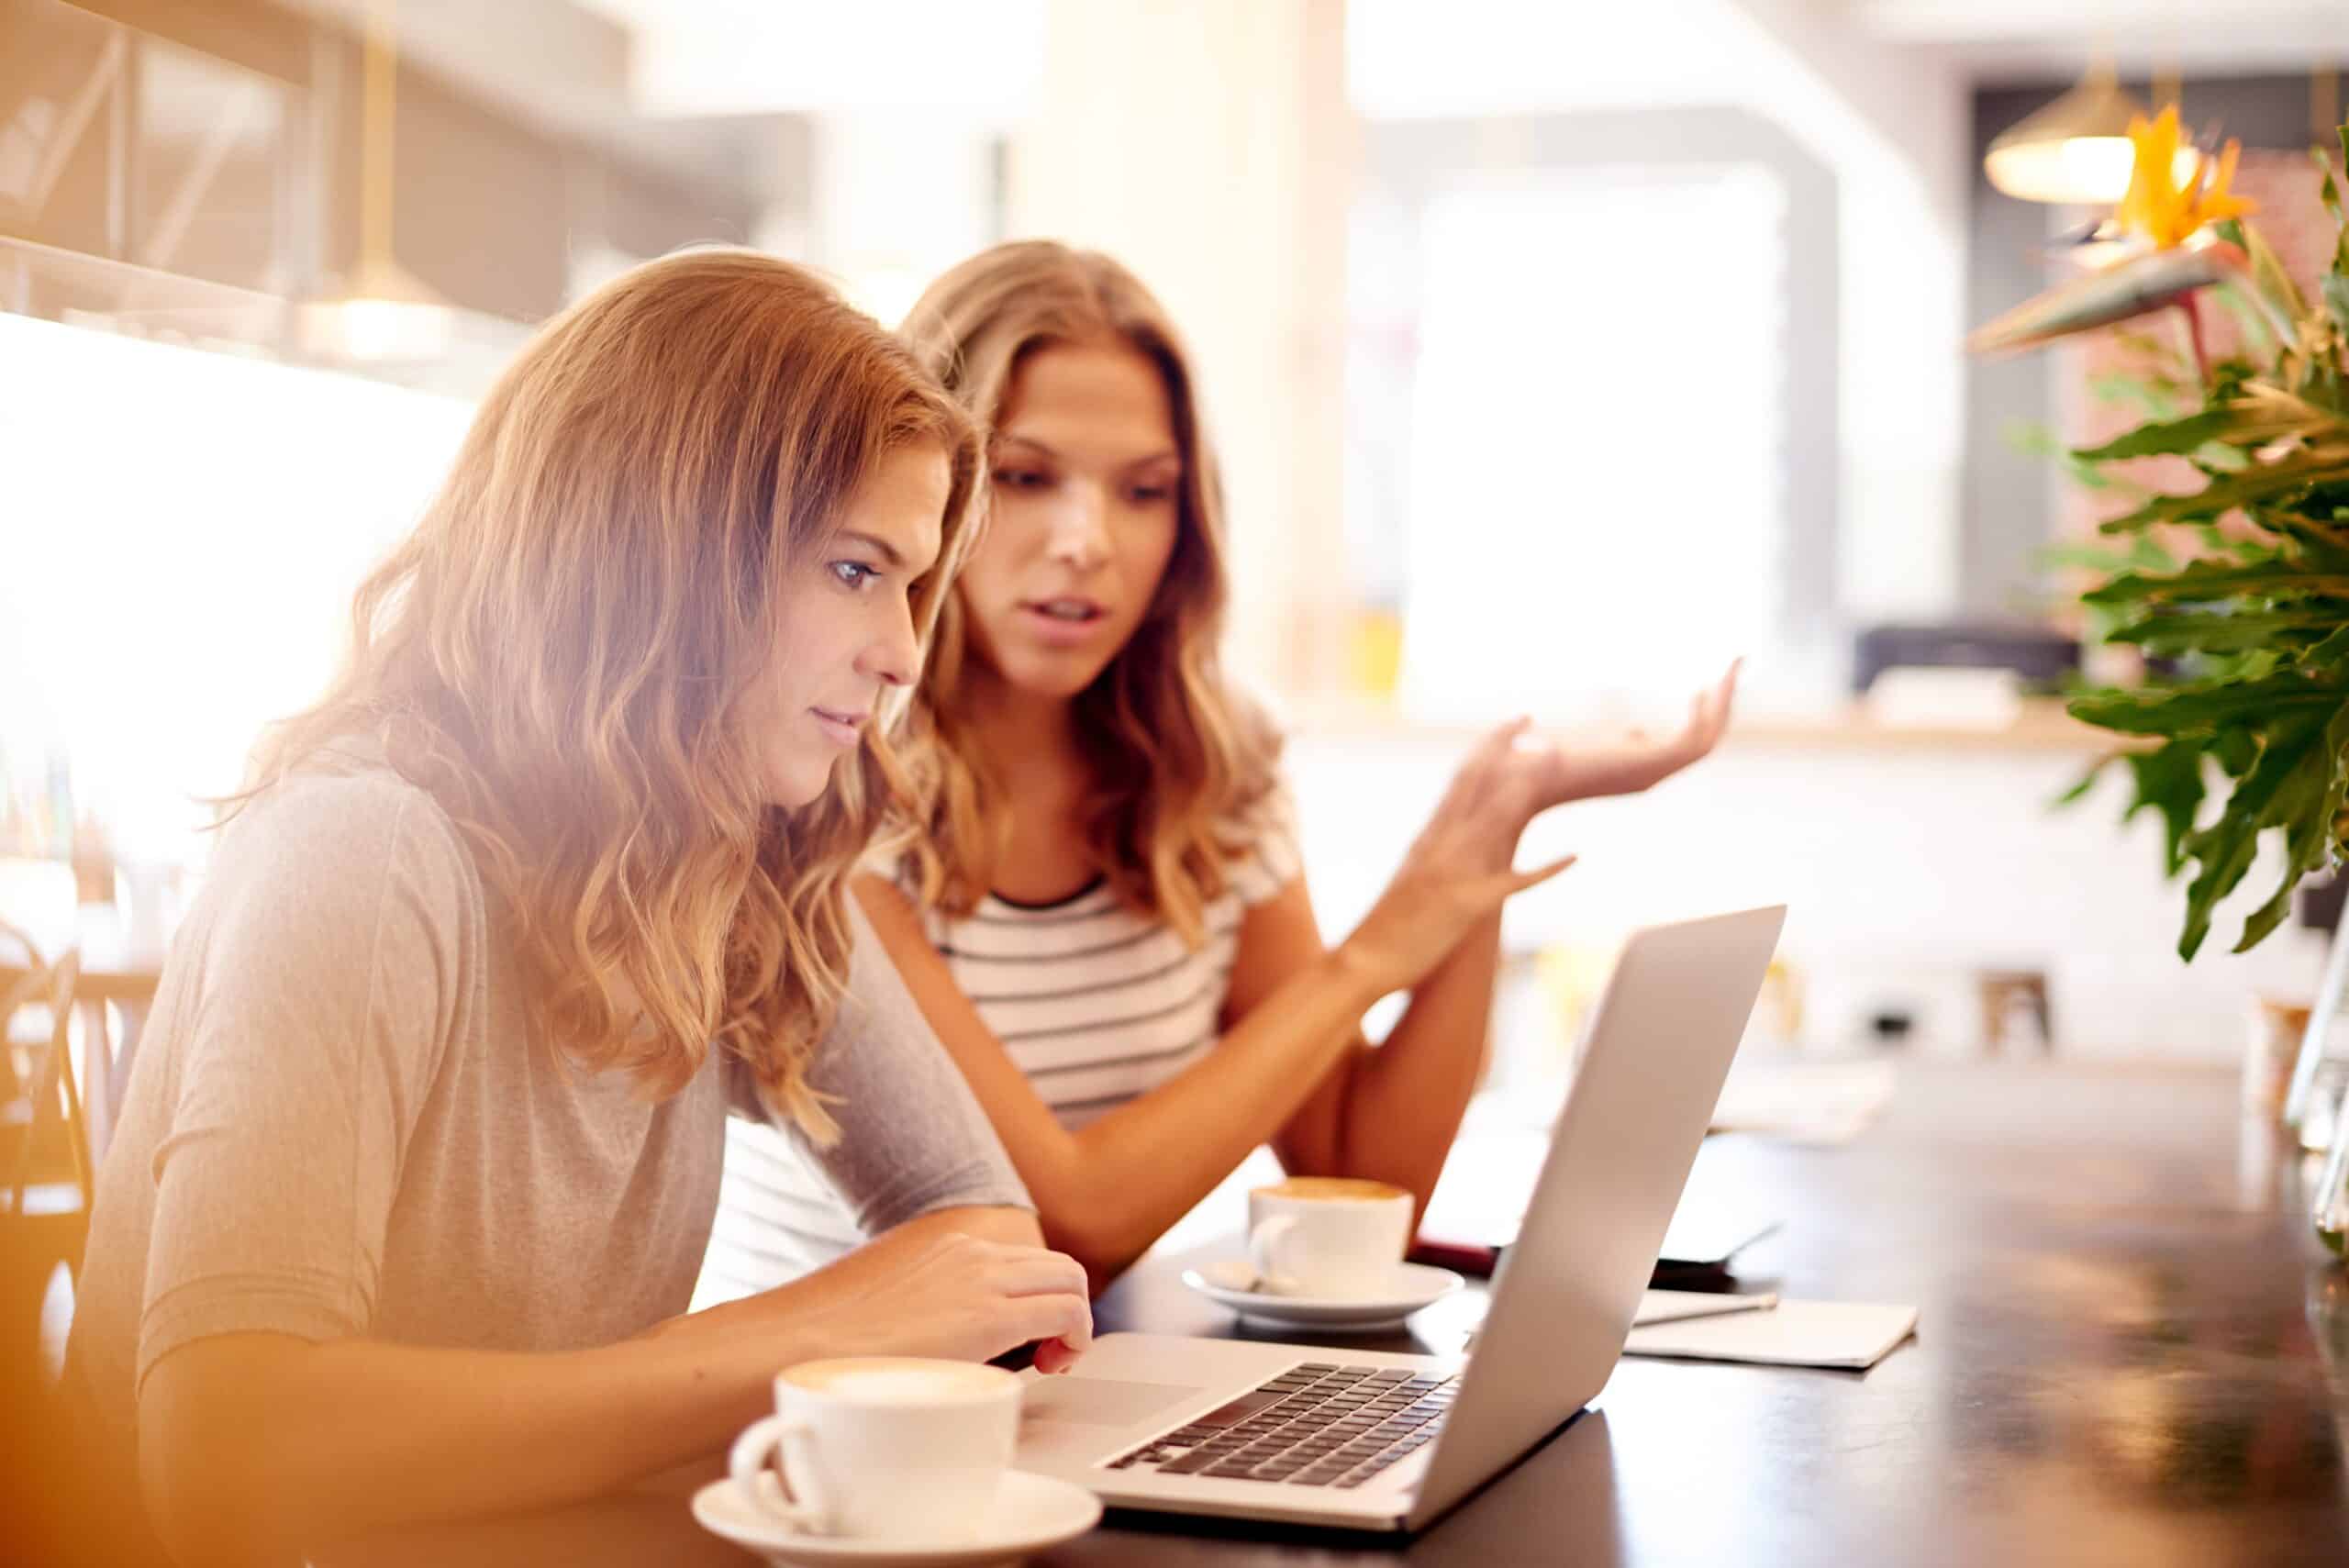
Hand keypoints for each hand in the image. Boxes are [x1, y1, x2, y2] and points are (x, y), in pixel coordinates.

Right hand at [793, 1231, 1092, 1373]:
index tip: (1034, 1334)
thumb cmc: (844, 1337)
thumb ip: (933, 1305)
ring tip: (1055, 1360)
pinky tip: (1055, 1364)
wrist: (812, 1343)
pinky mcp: (990, 1316)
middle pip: (1059, 1265)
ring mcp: (983, 1280)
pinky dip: (1076, 1337)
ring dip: (1075, 1322)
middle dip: (1069, 1306)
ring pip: (1072, 1281)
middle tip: (1051, 1350)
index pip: (1025, 1261)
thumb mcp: (900, 1302)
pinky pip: (1067, 1311)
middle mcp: (973, 1253)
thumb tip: (942, 1334)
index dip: (1042, 1296)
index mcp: (952, 1247)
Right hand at [1337, 718, 1577, 996]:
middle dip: (1502, 744)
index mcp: (1429, 837)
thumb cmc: (1386, 929)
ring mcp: (1452, 873)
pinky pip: (1512, 882)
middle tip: (1529, 715)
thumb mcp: (1413, 879)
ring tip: (1555, 757)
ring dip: (1525, 785)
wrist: (1362, 960)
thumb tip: (1454, 839)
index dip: (1487, 748)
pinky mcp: (1465, 905)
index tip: (1512, 725)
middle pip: (1474, 782)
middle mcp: (1439, 845)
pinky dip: (1546, 869)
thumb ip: (1435, 855)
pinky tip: (1575, 856)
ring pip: (1493, 817)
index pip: (1461, 780)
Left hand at [1509, 659, 1740, 809]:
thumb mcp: (1587, 743)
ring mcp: (1654, 772)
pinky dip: (1711, 711)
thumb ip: (1616, 741)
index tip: (1707, 685)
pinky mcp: (1650, 767)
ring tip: (1735, 664)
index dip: (1703, 716)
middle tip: (1735, 665)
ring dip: (1725, 702)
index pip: (1686, 744)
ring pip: (1708, 739)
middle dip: (1723, 704)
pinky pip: (1697, 740)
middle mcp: (1651, 773)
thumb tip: (1636, 731)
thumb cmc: (1537, 763)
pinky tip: (1714, 680)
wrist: (1518, 779)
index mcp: (1638, 769)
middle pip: (1705, 739)